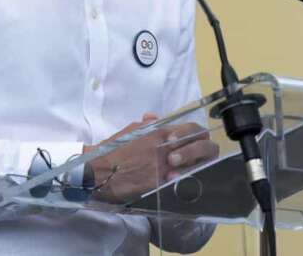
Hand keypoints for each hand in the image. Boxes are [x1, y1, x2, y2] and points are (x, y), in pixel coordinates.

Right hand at [84, 114, 219, 203]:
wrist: (98, 170)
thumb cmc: (114, 149)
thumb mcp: (132, 130)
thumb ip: (148, 124)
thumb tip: (154, 117)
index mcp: (160, 132)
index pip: (193, 130)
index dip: (199, 136)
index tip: (197, 141)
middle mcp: (166, 148)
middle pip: (201, 148)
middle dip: (204, 153)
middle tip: (198, 158)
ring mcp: (164, 167)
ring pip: (195, 167)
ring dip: (195, 169)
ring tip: (189, 171)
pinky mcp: (159, 184)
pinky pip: (181, 183)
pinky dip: (183, 183)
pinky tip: (180, 183)